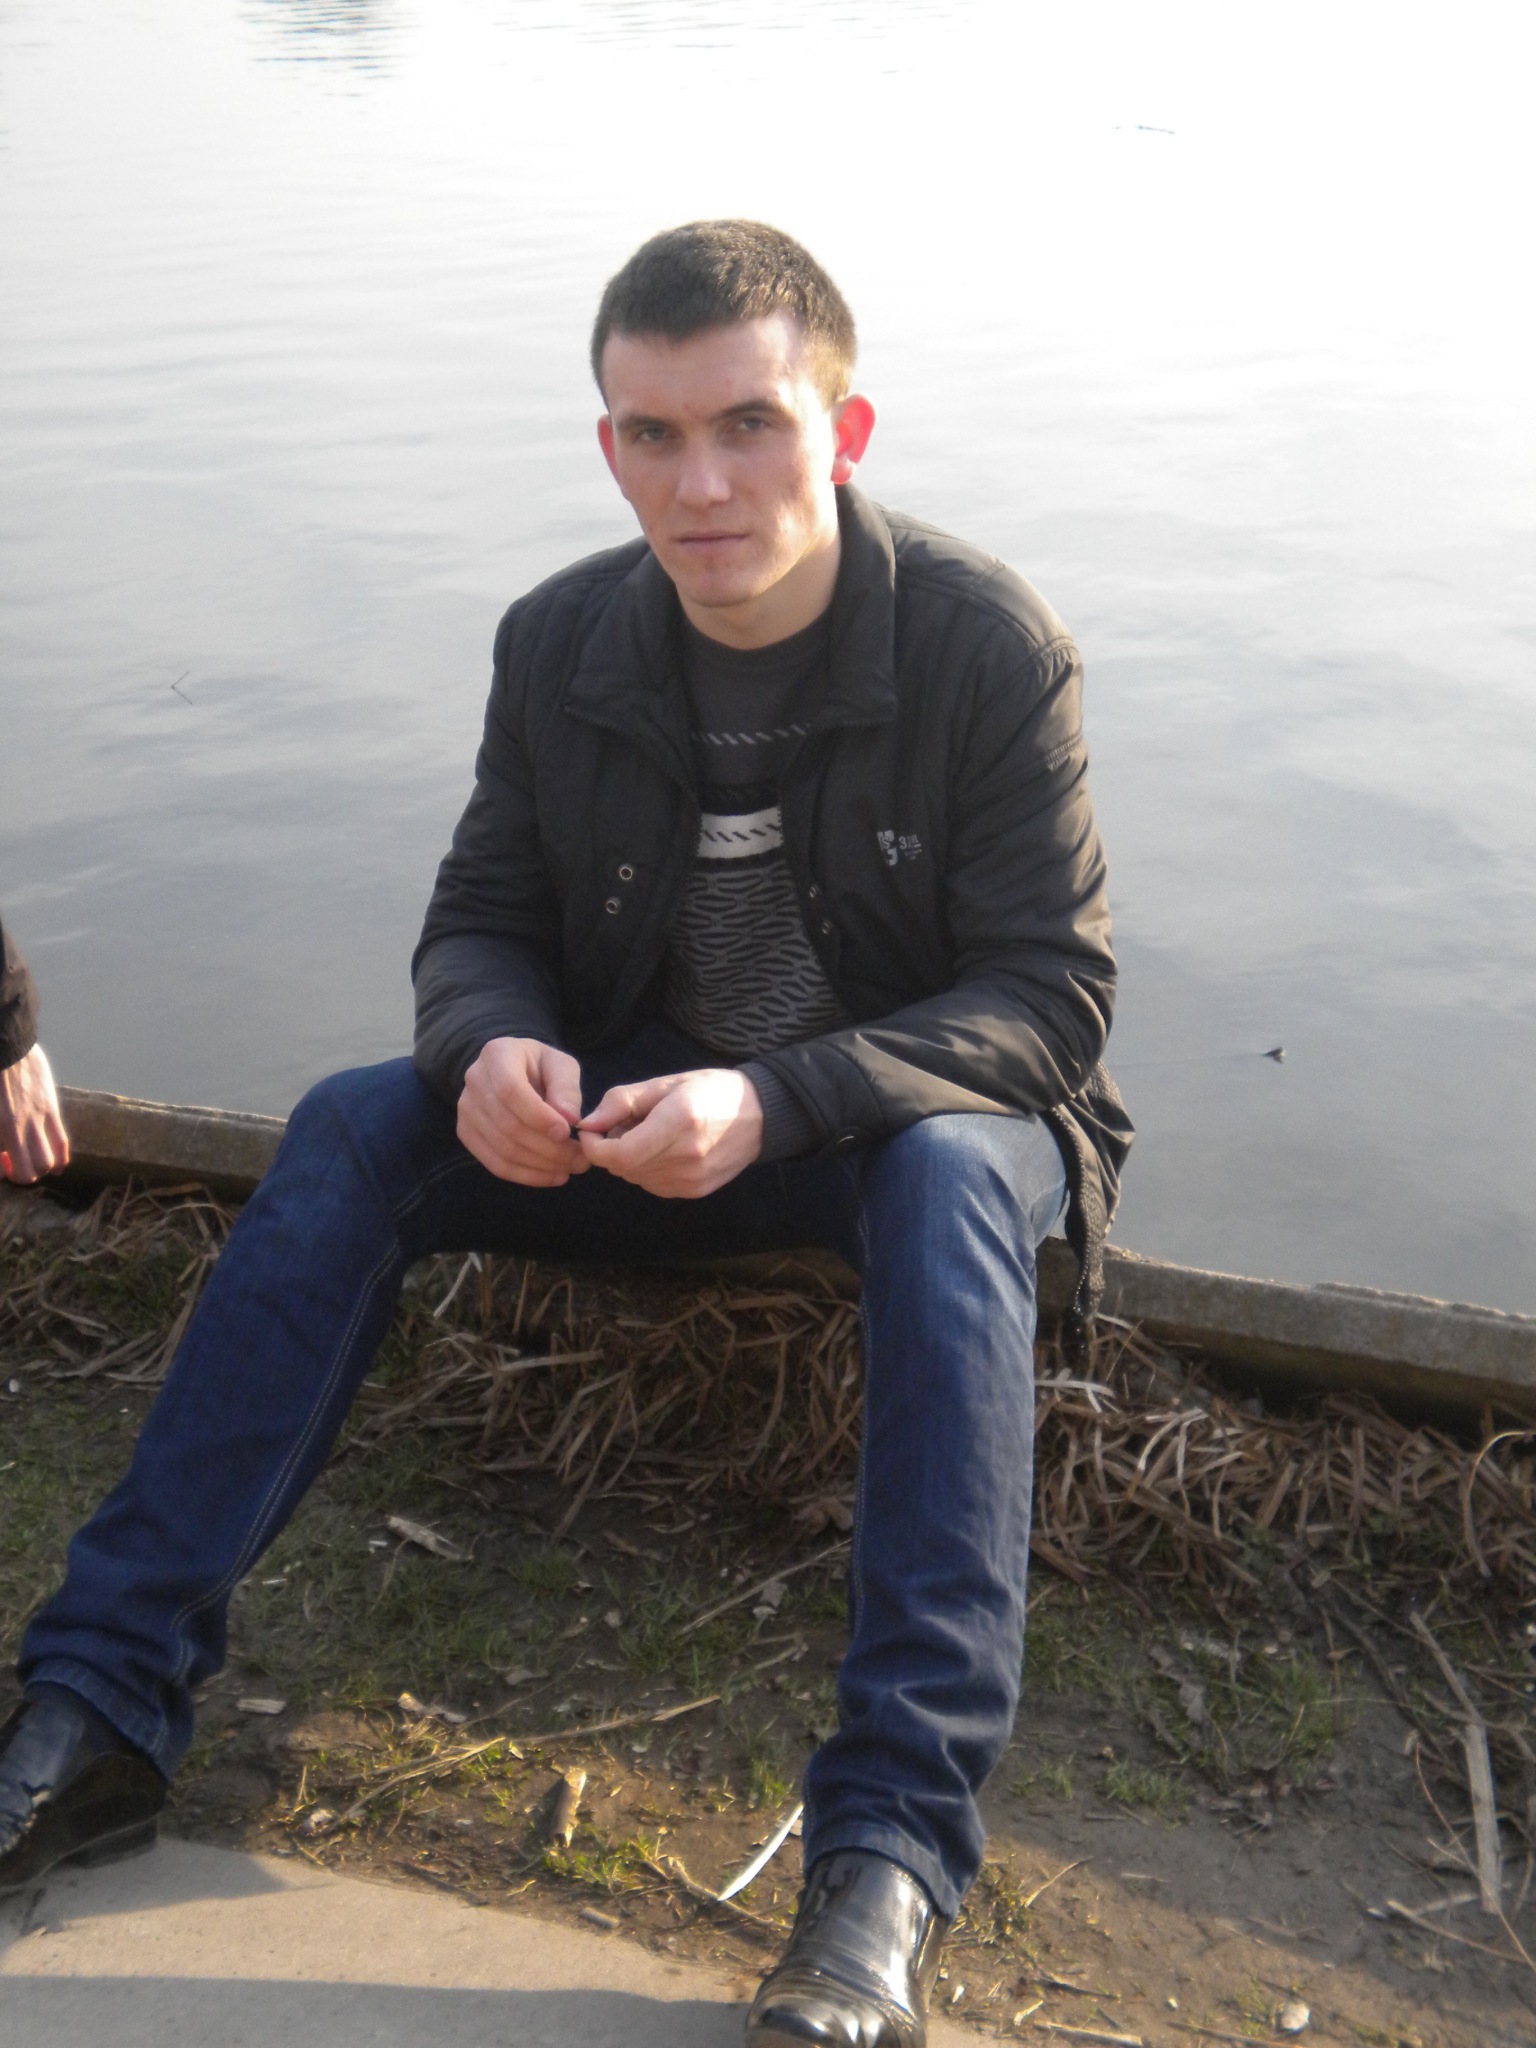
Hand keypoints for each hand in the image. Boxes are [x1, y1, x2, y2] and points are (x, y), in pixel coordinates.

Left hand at [0, 1043, 69, 1182]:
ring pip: (46, 1162)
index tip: (1, 1158)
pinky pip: (61, 1142)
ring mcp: (35, 1121)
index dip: (1, 1171)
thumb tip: (3, 1143)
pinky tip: (57, 1167)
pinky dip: (61, 1160)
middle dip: (21, 1176)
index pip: (1, 1167)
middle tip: (14, 1163)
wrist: (3, 1044)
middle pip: (27, 1173)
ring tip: (36, 1164)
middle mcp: (14, 1130)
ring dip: (42, 1169)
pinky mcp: (50, 1110)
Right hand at [456, 1037, 589, 1185]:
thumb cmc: (540, 1066)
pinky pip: (494, 1164)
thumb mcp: (560, 1065)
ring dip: (541, 1165)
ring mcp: (466, 1109)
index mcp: (497, 1055)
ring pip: (502, 1149)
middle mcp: (474, 1081)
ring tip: (572, 1168)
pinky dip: (526, 1175)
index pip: (510, 1090)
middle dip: (548, 1148)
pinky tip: (552, 1176)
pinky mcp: (466, 1133)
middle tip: (580, 1159)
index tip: (566, 1132)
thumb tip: (570, 1118)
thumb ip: (566, 1087)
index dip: (538, 1116)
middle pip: (507, 1125)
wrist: (512, 1070)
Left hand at [576, 1068, 762, 1198]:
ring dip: (630, 1159)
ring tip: (651, 1135)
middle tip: (627, 1124)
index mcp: (679, 1121)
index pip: (620, 1155)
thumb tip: (587, 1124)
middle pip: (623, 1167)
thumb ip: (622, 1101)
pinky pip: (652, 1185)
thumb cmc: (710, 1091)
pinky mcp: (695, 1192)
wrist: (759, 1116)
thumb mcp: (665, 1083)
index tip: (591, 1131)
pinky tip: (665, 1150)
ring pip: (635, 1178)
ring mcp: (692, 1179)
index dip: (595, 1147)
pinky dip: (647, 1169)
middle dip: (612, 1148)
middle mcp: (686, 1156)